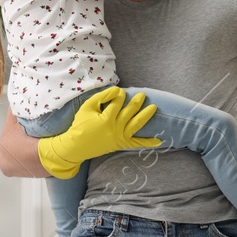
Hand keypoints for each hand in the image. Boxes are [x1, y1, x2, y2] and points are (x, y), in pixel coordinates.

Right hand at [36, 85, 161, 179]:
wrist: (77, 146)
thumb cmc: (80, 125)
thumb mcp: (87, 107)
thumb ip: (102, 97)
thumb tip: (117, 90)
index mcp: (106, 119)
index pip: (117, 102)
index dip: (120, 95)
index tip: (120, 92)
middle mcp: (115, 128)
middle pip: (129, 112)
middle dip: (137, 102)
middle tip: (143, 95)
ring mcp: (120, 137)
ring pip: (136, 125)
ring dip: (146, 116)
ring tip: (154, 107)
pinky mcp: (121, 144)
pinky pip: (137, 143)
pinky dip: (148, 142)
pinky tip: (159, 140)